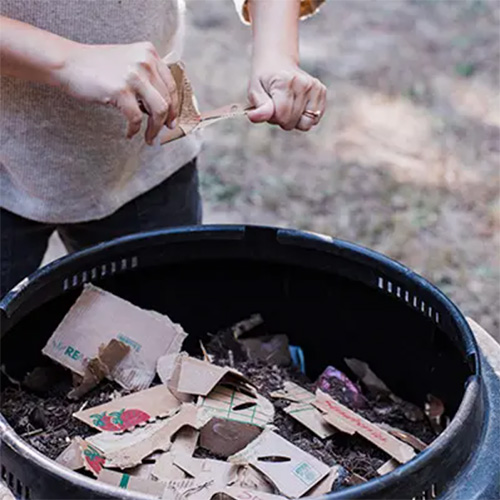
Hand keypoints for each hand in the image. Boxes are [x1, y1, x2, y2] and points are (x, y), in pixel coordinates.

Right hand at [58, 42, 177, 143]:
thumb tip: (163, 109)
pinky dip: (134, 130)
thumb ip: (147, 77)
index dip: (175, 107)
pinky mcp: (121, 90)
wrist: (67, 63)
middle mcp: (145, 61)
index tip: (172, 120)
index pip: (171, 85)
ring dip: (155, 129)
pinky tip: (129, 133)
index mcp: (149, 53)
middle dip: (166, 121)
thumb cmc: (96, 68)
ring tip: (149, 138)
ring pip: (158, 111)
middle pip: (167, 100)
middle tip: (160, 133)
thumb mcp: (128, 63)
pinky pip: (136, 118)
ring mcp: (134, 75)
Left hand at [247, 57, 326, 130]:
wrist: (278, 62)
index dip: (273, 118)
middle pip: (293, 121)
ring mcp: (315, 87)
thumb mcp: (255, 91)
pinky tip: (298, 106)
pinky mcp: (322, 91)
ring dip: (294, 120)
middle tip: (278, 105)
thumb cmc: (265, 80)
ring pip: (306, 124)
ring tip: (288, 106)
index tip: (269, 107)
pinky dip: (305, 118)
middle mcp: (303, 83)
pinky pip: (315, 119)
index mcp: (285, 82)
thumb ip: (259, 107)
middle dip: (282, 120)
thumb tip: (254, 117)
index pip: (282, 115)